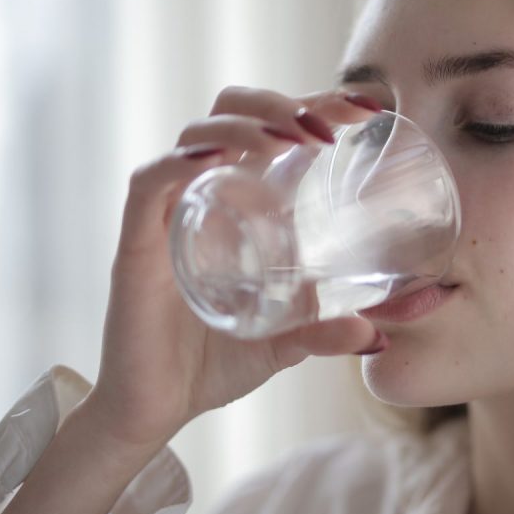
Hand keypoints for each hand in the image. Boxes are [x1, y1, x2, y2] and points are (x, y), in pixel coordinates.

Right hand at [85, 87, 385, 447]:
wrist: (154, 411)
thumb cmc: (214, 363)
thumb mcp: (286, 344)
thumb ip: (327, 333)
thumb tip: (378, 335)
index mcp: (240, 201)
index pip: (274, 127)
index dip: (317, 104)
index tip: (368, 108)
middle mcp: (203, 195)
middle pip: (232, 112)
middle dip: (281, 103)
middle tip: (329, 127)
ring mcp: (168, 215)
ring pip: (196, 135)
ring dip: (246, 124)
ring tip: (291, 139)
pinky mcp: (136, 244)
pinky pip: (150, 184)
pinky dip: (180, 162)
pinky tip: (217, 158)